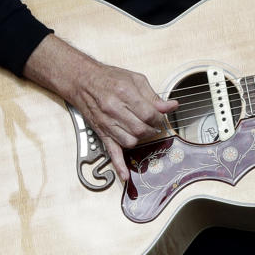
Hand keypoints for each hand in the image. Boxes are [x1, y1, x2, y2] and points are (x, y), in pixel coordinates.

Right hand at [23, 35, 177, 180]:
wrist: (83, 81)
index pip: (149, 114)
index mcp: (125, 94)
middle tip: (155, 125)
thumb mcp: (135, 79)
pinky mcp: (102, 133)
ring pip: (130, 141)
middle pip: (141, 129)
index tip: (161, 117)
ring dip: (141, 140)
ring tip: (144, 132)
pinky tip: (125, 176)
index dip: (159, 118)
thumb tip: (171, 106)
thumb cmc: (109, 78)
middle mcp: (115, 110)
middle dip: (153, 129)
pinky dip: (119, 165)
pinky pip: (111, 152)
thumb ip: (153, 95)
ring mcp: (107, 123)